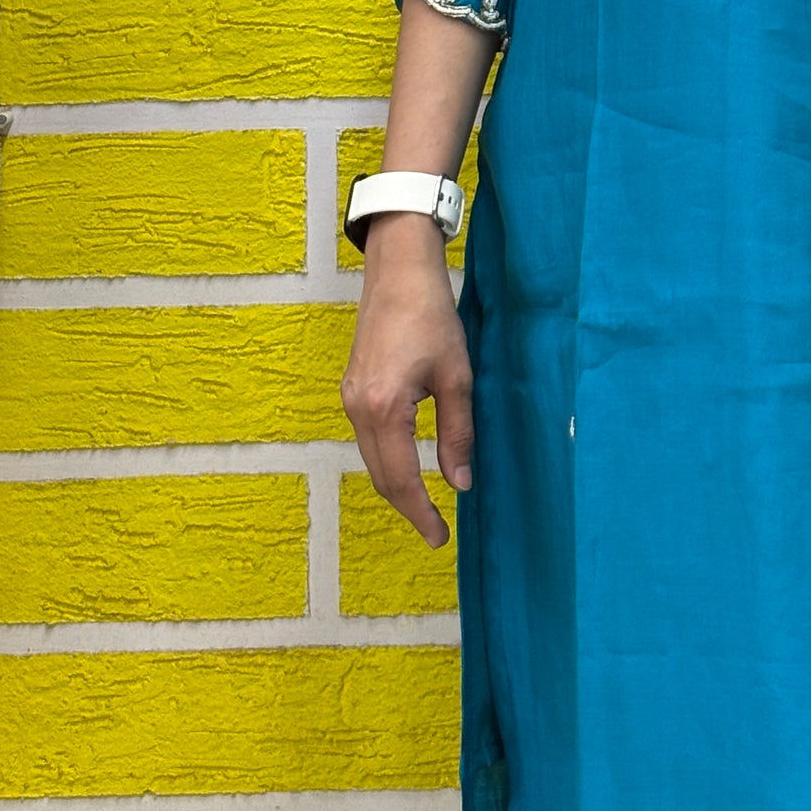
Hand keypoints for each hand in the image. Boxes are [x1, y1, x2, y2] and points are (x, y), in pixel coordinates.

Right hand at [340, 215, 472, 548]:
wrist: (398, 272)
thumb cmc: (432, 317)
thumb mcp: (457, 377)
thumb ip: (458, 433)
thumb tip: (461, 483)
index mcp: (384, 408)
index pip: (400, 479)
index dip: (420, 513)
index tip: (439, 538)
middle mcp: (358, 409)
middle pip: (380, 477)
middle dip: (407, 507)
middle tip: (436, 532)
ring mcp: (349, 399)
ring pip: (371, 460)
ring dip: (396, 486)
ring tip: (426, 506)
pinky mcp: (352, 390)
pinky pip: (368, 439)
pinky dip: (387, 461)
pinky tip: (410, 467)